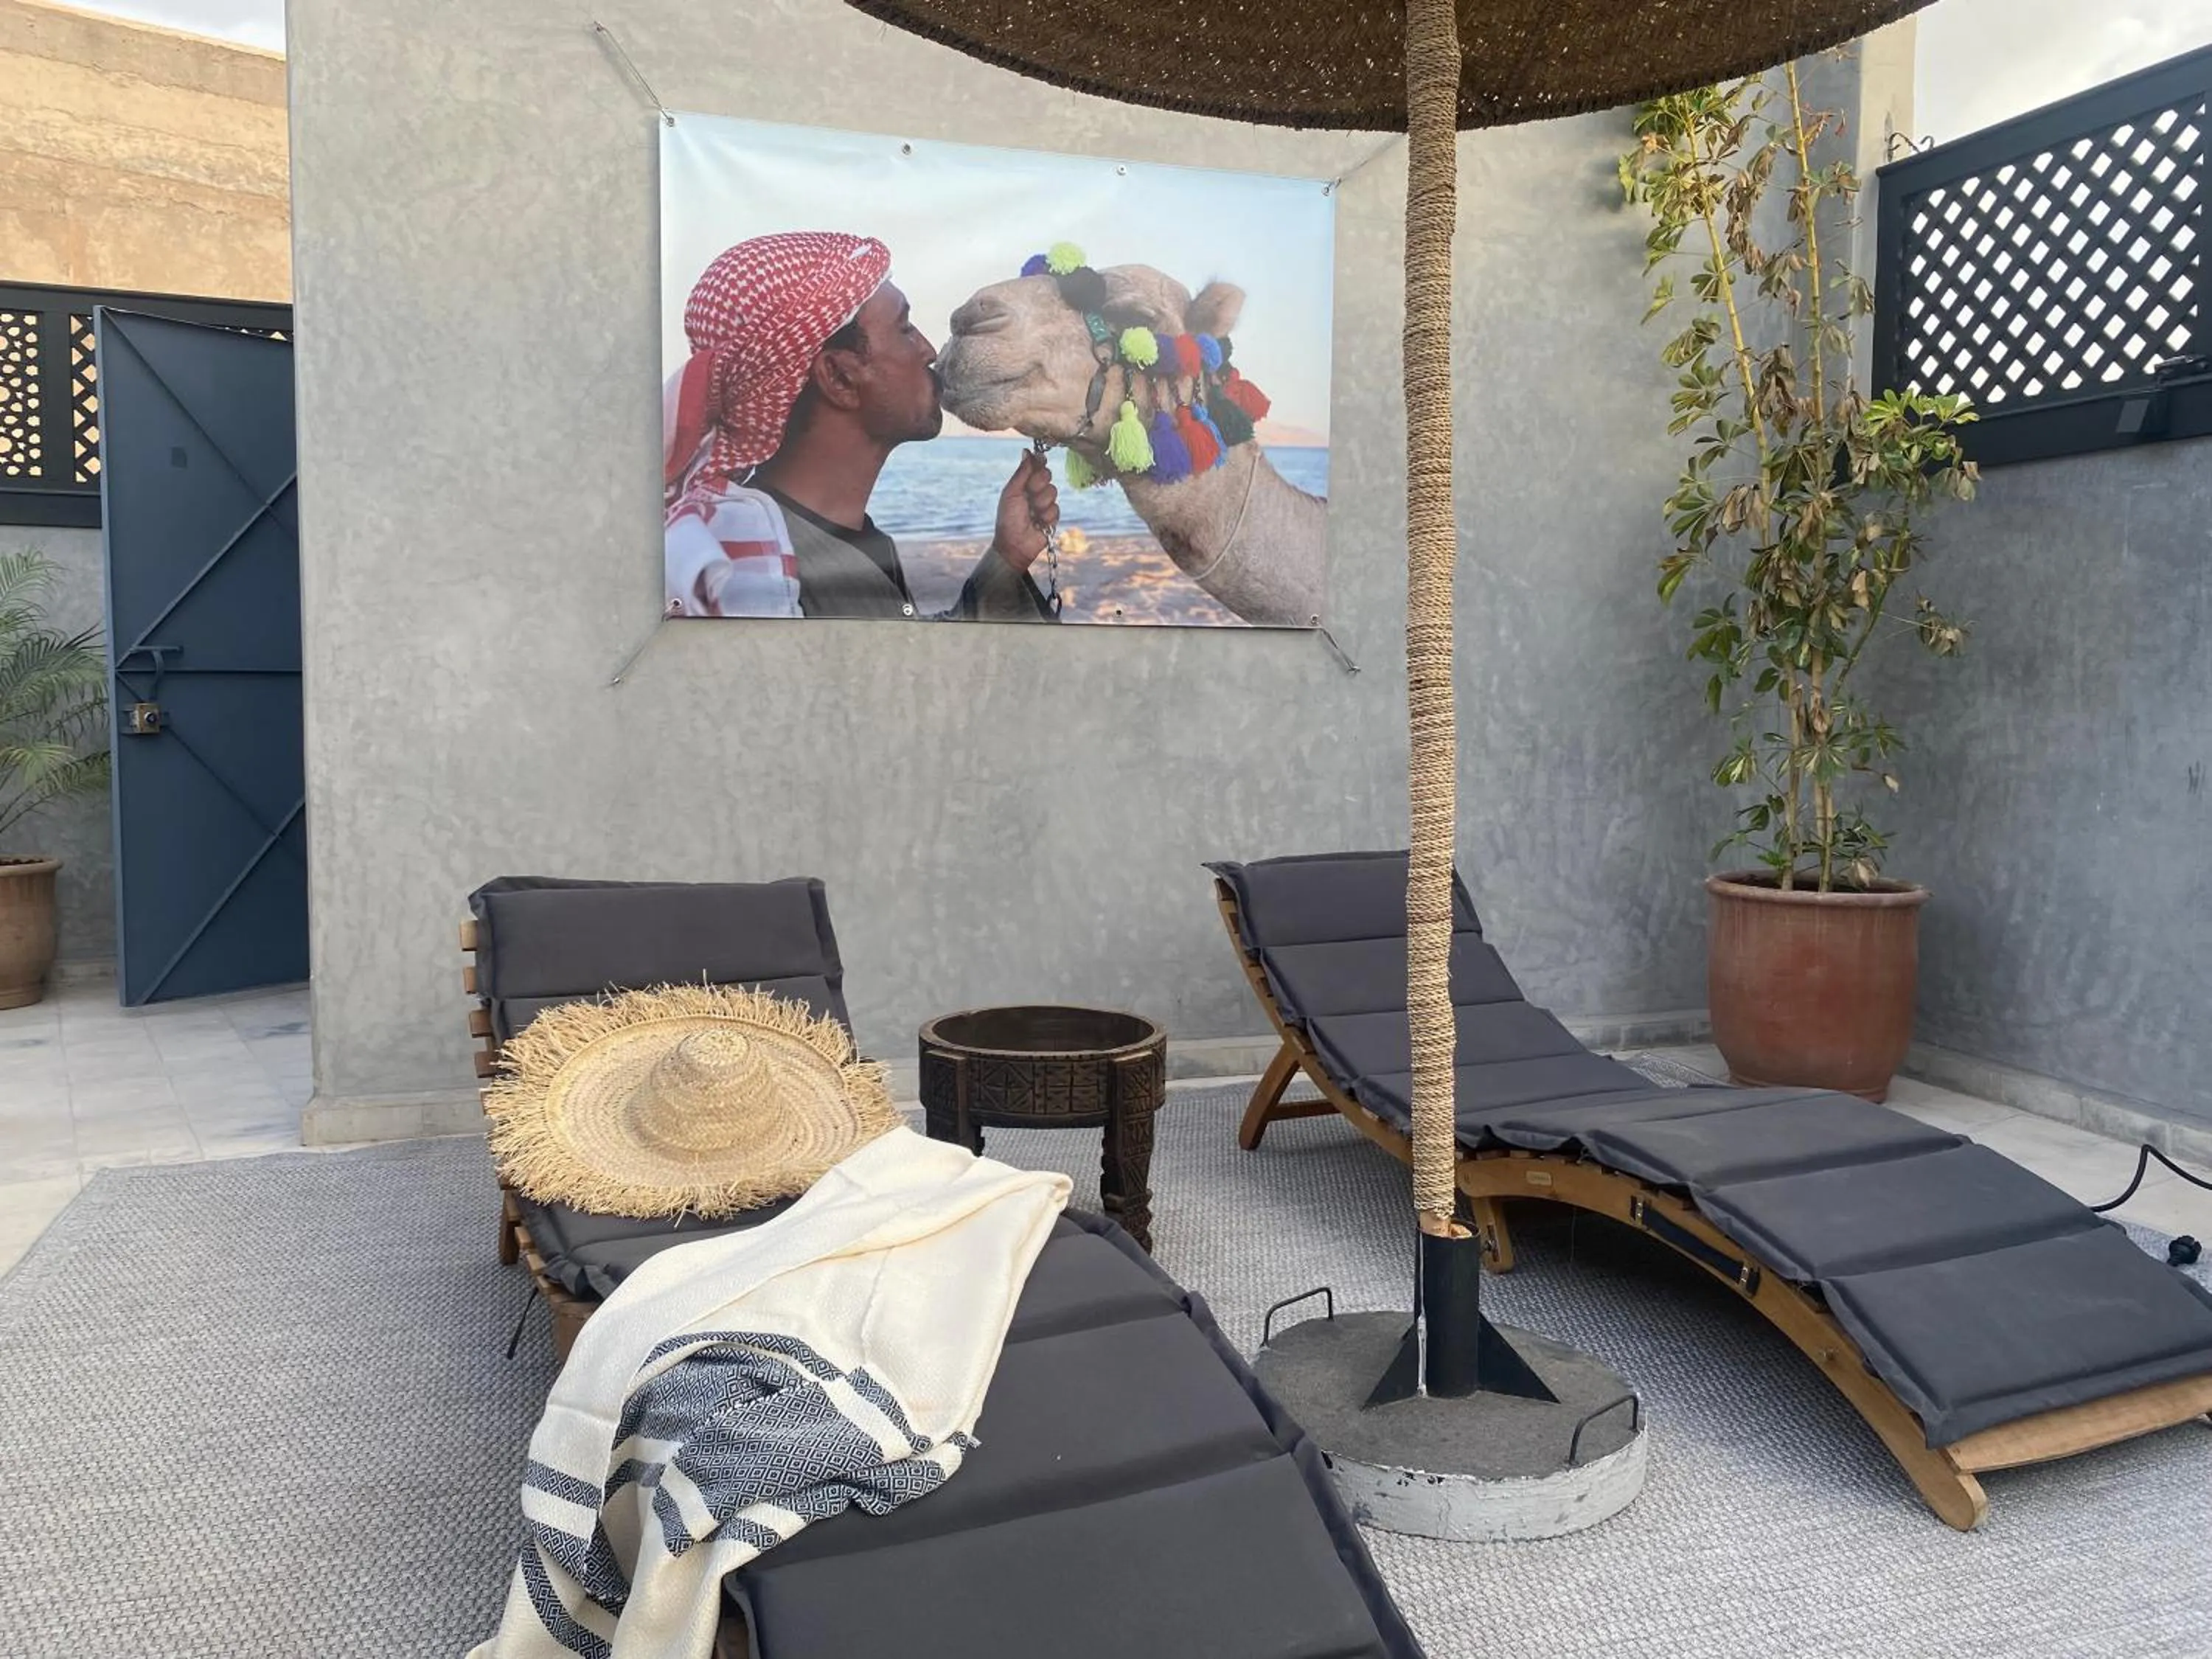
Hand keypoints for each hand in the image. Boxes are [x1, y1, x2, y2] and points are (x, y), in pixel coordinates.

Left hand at [990, 449, 1059, 573]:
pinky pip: (1056, 509)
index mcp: (1023, 482)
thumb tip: (1026, 450)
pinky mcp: (1052, 516)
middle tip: (1029, 495)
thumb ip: (1022, 472)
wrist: (1015, 544)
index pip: (1036, 465)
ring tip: (1032, 513)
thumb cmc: (1008, 518)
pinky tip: (1038, 523)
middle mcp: (1035, 490)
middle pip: (1047, 475)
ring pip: (1053, 491)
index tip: (1039, 462)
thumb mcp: (1012, 492)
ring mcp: (1044, 503)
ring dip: (1041, 503)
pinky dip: (1046, 516)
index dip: (1039, 463)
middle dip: (1038, 484)